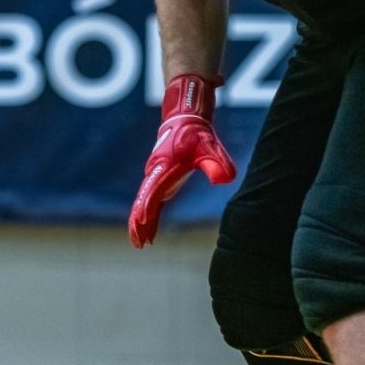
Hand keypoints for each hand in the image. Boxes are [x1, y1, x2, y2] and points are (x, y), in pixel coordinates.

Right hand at [130, 73, 236, 247]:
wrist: (185, 121)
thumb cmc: (196, 134)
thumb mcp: (209, 147)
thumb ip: (215, 163)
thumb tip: (225, 179)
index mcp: (163, 167)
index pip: (153, 190)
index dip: (147, 206)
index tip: (142, 221)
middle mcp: (155, 174)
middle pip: (143, 201)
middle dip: (139, 222)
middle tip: (138, 242)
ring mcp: (156, 178)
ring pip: (144, 204)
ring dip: (140, 223)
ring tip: (140, 243)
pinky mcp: (160, 182)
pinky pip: (151, 203)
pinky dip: (148, 218)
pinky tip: (149, 233)